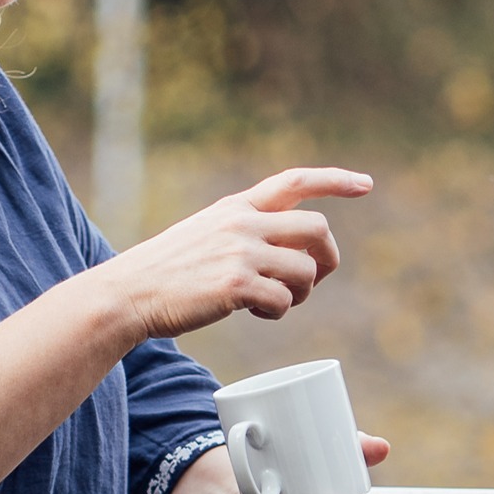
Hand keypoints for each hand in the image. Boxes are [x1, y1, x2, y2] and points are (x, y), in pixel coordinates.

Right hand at [93, 169, 370, 335]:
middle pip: (317, 228)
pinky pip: (284, 301)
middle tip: (312, 280)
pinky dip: (277, 312)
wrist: (127, 293)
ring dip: (299, 293)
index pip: (295, 181)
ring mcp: (240, 252)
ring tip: (273, 301)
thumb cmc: (167, 272)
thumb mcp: (206, 233)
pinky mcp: (236, 284)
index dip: (335, 180)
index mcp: (237, 207)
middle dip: (326, 258)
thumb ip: (246, 232)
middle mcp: (242, 222)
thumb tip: (291, 252)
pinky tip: (254, 313)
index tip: (365, 184)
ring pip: (306, 270)